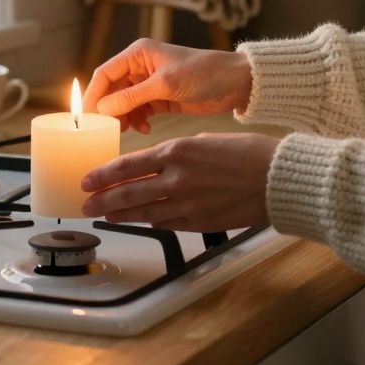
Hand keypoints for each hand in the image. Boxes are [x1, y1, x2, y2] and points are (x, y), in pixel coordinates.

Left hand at [80, 132, 280, 231]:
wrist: (278, 178)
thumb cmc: (249, 153)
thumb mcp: (206, 140)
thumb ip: (179, 153)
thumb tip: (161, 163)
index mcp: (177, 151)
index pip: (127, 166)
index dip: (103, 175)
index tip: (87, 180)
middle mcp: (177, 178)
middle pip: (128, 193)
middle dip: (102, 200)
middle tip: (86, 205)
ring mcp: (187, 204)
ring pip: (143, 212)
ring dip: (121, 215)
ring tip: (105, 216)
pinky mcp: (199, 222)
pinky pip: (166, 223)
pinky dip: (150, 222)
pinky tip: (140, 222)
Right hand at [83, 39, 252, 133]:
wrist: (235, 83)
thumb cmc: (204, 73)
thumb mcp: (165, 85)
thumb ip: (132, 97)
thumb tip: (102, 109)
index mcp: (138, 54)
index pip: (104, 74)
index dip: (93, 95)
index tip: (86, 117)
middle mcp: (140, 67)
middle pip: (111, 91)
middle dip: (108, 110)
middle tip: (107, 129)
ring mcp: (150, 84)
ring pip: (124, 104)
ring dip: (123, 117)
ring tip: (129, 129)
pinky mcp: (160, 99)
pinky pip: (138, 111)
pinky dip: (137, 121)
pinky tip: (144, 128)